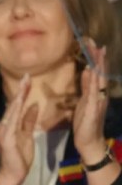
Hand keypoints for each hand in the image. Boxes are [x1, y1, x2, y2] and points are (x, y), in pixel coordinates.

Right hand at [0, 74, 38, 184]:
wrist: (12, 175)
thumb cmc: (20, 158)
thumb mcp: (27, 136)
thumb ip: (29, 121)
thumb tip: (34, 105)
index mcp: (8, 125)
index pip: (16, 106)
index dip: (22, 92)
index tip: (27, 79)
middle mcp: (3, 125)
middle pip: (13, 105)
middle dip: (20, 90)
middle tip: (26, 76)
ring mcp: (3, 131)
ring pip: (12, 110)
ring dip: (19, 97)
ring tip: (24, 84)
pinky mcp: (6, 137)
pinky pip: (12, 121)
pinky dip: (16, 110)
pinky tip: (20, 102)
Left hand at [74, 39, 108, 160]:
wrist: (88, 141)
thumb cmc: (84, 122)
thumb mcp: (83, 101)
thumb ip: (86, 87)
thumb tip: (86, 71)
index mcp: (96, 93)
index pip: (97, 73)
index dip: (96, 59)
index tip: (93, 44)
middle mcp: (100, 95)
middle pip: (100, 73)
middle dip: (98, 58)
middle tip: (95, 42)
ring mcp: (98, 101)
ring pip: (98, 80)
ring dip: (97, 66)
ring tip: (96, 52)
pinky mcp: (92, 109)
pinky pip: (92, 93)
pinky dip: (92, 83)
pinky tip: (90, 73)